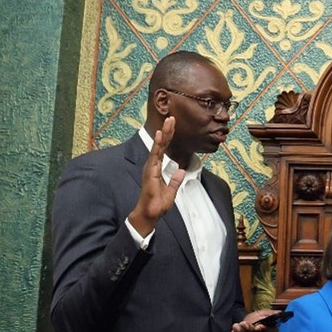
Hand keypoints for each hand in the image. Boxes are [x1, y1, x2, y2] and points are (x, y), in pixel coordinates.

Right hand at [128, 117, 183, 235]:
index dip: (168, 137)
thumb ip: (175, 180)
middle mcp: (152, 165)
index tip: (172, 126)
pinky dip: (157, 145)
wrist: (151, 214)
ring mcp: (150, 168)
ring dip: (163, 134)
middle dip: (166, 131)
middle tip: (171, 118)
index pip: (164, 149)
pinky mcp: (150, 171)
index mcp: (157, 168)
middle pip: (161, 145)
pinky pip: (155, 155)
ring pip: (157, 147)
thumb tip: (181, 170)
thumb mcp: (171, 191)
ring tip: (168, 122)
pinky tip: (160, 135)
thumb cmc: (157, 204)